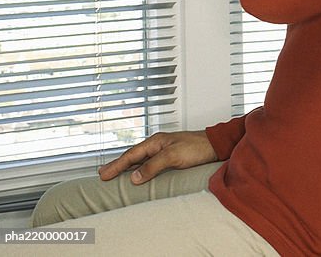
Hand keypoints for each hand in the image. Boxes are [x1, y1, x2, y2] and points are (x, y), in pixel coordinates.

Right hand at [98, 130, 217, 184]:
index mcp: (156, 142)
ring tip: (117, 174)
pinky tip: (140, 174)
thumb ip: (153, 166)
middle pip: (133, 156)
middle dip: (118, 165)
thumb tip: (133, 178)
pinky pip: (151, 163)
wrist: (217, 145)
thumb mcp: (173, 156)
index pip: (131, 155)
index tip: (103, 175)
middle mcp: (158, 145)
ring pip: (141, 159)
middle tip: (103, 173)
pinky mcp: (173, 157)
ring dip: (128, 167)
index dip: (116, 166)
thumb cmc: (198, 147)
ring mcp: (165, 150)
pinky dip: (141, 169)